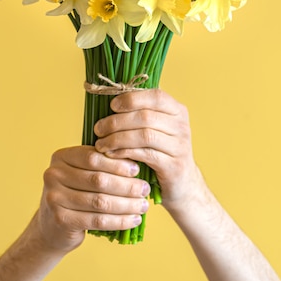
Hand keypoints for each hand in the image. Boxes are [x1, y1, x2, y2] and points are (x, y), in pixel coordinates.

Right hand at [34, 145, 150, 253]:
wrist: (52, 226)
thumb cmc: (76, 193)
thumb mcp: (82, 173)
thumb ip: (102, 164)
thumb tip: (138, 160)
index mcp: (61, 156)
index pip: (93, 156)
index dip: (117, 163)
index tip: (137, 169)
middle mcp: (53, 174)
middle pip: (98, 179)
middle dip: (126, 185)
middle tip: (144, 189)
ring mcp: (54, 198)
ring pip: (100, 201)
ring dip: (126, 204)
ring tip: (142, 205)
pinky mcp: (61, 220)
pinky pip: (97, 220)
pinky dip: (119, 221)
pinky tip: (133, 220)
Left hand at [93, 89, 204, 214]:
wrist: (182, 184)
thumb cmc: (160, 151)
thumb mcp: (155, 129)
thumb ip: (139, 114)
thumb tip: (108, 101)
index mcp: (177, 110)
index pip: (156, 96)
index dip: (132, 99)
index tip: (112, 106)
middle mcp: (181, 126)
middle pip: (146, 117)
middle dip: (117, 121)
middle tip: (98, 128)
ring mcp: (180, 146)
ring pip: (144, 135)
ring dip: (117, 138)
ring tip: (101, 143)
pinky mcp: (174, 165)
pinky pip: (146, 155)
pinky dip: (125, 152)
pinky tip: (111, 154)